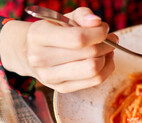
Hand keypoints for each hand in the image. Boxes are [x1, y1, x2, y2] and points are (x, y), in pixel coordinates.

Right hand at [0, 7, 115, 92]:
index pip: (78, 39)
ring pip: (94, 71)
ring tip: (107, 50)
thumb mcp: (63, 17)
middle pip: (89, 55)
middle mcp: (40, 58)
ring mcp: (50, 77)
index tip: (104, 29)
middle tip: (110, 39)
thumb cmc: (53, 32)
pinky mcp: (62, 88)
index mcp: (39, 36)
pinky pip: (95, 81)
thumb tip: (96, 22)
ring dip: (107, 59)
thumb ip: (82, 15)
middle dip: (106, 45)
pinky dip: (106, 69)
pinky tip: (103, 60)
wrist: (31, 53)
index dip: (98, 34)